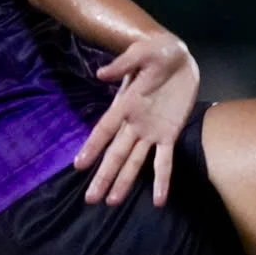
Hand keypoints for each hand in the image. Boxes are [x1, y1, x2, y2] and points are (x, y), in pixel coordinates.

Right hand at [75, 31, 198, 206]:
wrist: (176, 55)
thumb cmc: (154, 52)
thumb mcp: (141, 54)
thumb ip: (123, 65)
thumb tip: (101, 74)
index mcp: (124, 105)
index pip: (104, 130)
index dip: (92, 147)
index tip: (79, 165)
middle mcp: (134, 123)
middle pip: (116, 153)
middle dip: (103, 175)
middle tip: (90, 199)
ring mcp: (151, 131)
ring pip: (135, 161)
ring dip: (124, 181)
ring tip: (111, 202)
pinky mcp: (170, 133)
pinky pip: (166, 160)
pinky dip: (163, 179)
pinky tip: (160, 199)